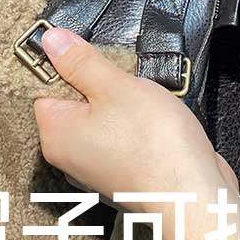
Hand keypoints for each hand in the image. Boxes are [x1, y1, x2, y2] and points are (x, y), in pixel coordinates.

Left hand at [33, 27, 237, 207]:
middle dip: (100, 83)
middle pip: (75, 101)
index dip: (65, 65)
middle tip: (122, 77)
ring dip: (122, 102)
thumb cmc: (154, 145)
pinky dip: (136, 123)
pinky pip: (122, 135)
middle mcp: (70, 155)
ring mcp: (97, 166)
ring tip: (143, 101)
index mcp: (56, 135)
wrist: (195, 198)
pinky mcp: (123, 171)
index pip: (43, 87)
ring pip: (102, 116)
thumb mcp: (115, 87)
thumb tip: (50, 41)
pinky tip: (154, 120)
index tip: (86, 53)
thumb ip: (81, 62)